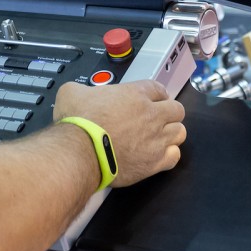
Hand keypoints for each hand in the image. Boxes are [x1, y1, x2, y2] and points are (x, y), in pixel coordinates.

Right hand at [53, 79, 185, 186]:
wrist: (80, 151)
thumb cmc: (77, 123)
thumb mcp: (71, 93)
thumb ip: (80, 89)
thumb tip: (77, 93)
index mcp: (135, 94)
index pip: (158, 89)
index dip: (156, 95)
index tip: (152, 100)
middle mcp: (151, 114)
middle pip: (176, 109)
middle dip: (168, 113)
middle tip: (157, 119)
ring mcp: (155, 139)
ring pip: (179, 132)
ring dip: (171, 133)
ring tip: (159, 137)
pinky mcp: (154, 162)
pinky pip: (174, 156)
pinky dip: (169, 155)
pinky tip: (158, 155)